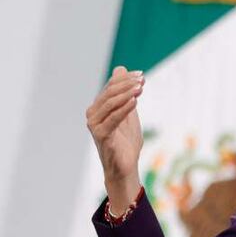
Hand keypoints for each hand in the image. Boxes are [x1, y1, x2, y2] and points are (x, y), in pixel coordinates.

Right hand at [86, 66, 144, 206]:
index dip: (125, 79)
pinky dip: (124, 109)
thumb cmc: (126, 143)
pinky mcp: (100, 135)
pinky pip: (113, 119)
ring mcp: (95, 125)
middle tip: (142, 79)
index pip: (110, 88)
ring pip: (110, 104)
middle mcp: (93, 114)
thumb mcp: (129, 114)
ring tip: (141, 88)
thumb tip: (121, 69)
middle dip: (127, 84)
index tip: (141, 74)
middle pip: (109, 93)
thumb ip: (126, 94)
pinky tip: (135, 101)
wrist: (125, 167)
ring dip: (127, 94)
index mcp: (98, 108)